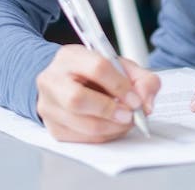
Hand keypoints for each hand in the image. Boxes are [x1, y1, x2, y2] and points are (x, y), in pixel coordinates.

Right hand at [35, 45, 160, 142]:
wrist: (68, 81)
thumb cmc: (94, 73)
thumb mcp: (121, 67)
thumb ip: (142, 80)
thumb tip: (145, 104)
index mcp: (71, 56)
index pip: (96, 68)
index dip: (120, 86)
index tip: (135, 99)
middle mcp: (53, 79)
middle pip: (77, 99)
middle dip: (110, 111)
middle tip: (129, 116)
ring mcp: (48, 104)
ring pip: (80, 122)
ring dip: (110, 127)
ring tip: (125, 122)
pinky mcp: (52, 127)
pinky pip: (80, 138)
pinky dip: (102, 136)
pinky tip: (111, 127)